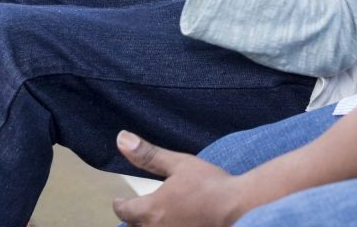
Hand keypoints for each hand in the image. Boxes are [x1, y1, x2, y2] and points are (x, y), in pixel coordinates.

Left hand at [112, 131, 244, 226]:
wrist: (238, 207)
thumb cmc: (209, 184)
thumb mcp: (178, 163)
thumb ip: (148, 154)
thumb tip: (122, 139)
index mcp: (151, 210)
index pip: (124, 211)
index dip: (120, 205)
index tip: (119, 201)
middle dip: (134, 218)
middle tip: (136, 210)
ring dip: (148, 224)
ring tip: (155, 217)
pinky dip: (165, 226)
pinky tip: (176, 221)